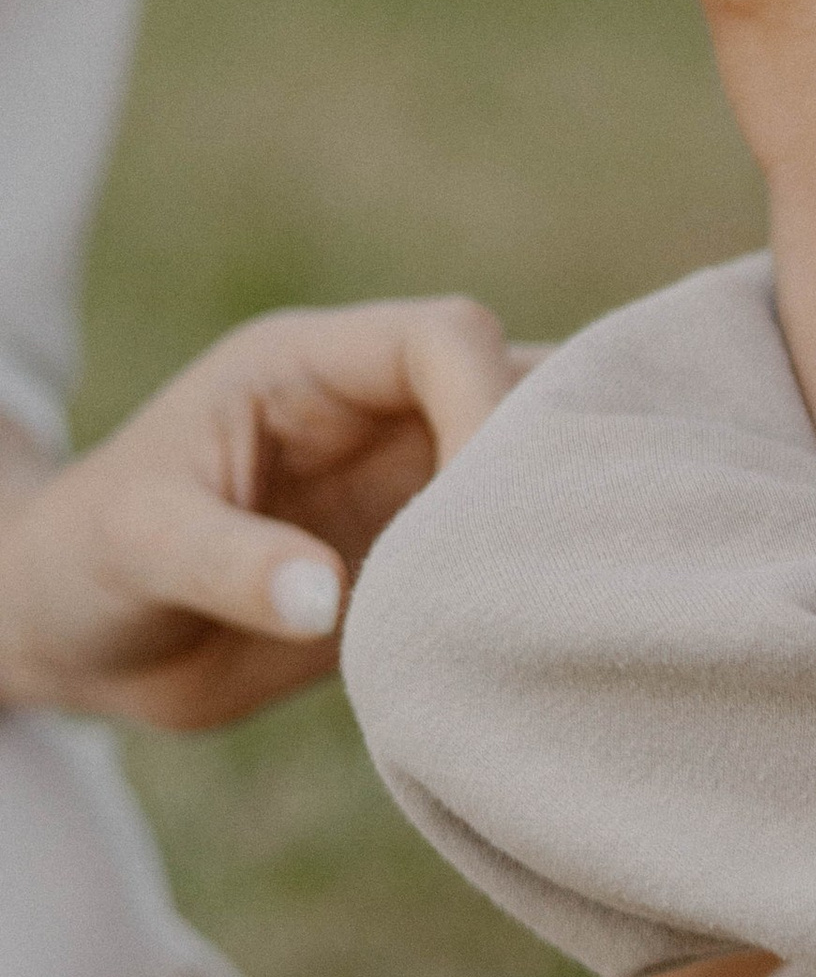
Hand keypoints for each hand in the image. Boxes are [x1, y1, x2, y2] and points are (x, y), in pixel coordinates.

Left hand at [0, 298, 516, 730]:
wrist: (80, 638)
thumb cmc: (85, 565)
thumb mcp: (135, 547)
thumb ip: (227, 564)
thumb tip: (323, 598)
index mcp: (310, 368)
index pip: (446, 338)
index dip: (488, 403)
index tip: (482, 509)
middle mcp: (378, 413)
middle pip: (520, 382)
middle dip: (552, 452)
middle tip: (556, 552)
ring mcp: (409, 484)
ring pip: (533, 461)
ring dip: (559, 514)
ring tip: (575, 588)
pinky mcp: (424, 557)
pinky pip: (509, 548)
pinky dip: (540, 576)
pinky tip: (549, 626)